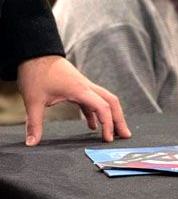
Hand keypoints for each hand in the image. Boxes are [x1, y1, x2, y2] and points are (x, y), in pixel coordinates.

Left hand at [17, 55, 131, 145]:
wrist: (35, 54)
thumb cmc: (35, 74)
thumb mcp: (33, 100)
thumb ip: (34, 124)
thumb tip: (31, 143)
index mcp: (79, 90)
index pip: (102, 107)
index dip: (108, 124)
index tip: (107, 139)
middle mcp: (86, 87)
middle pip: (111, 102)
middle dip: (119, 119)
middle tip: (125, 135)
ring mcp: (83, 86)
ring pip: (104, 101)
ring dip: (111, 116)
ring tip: (114, 132)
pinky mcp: (78, 87)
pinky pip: (92, 101)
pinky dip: (95, 113)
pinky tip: (92, 126)